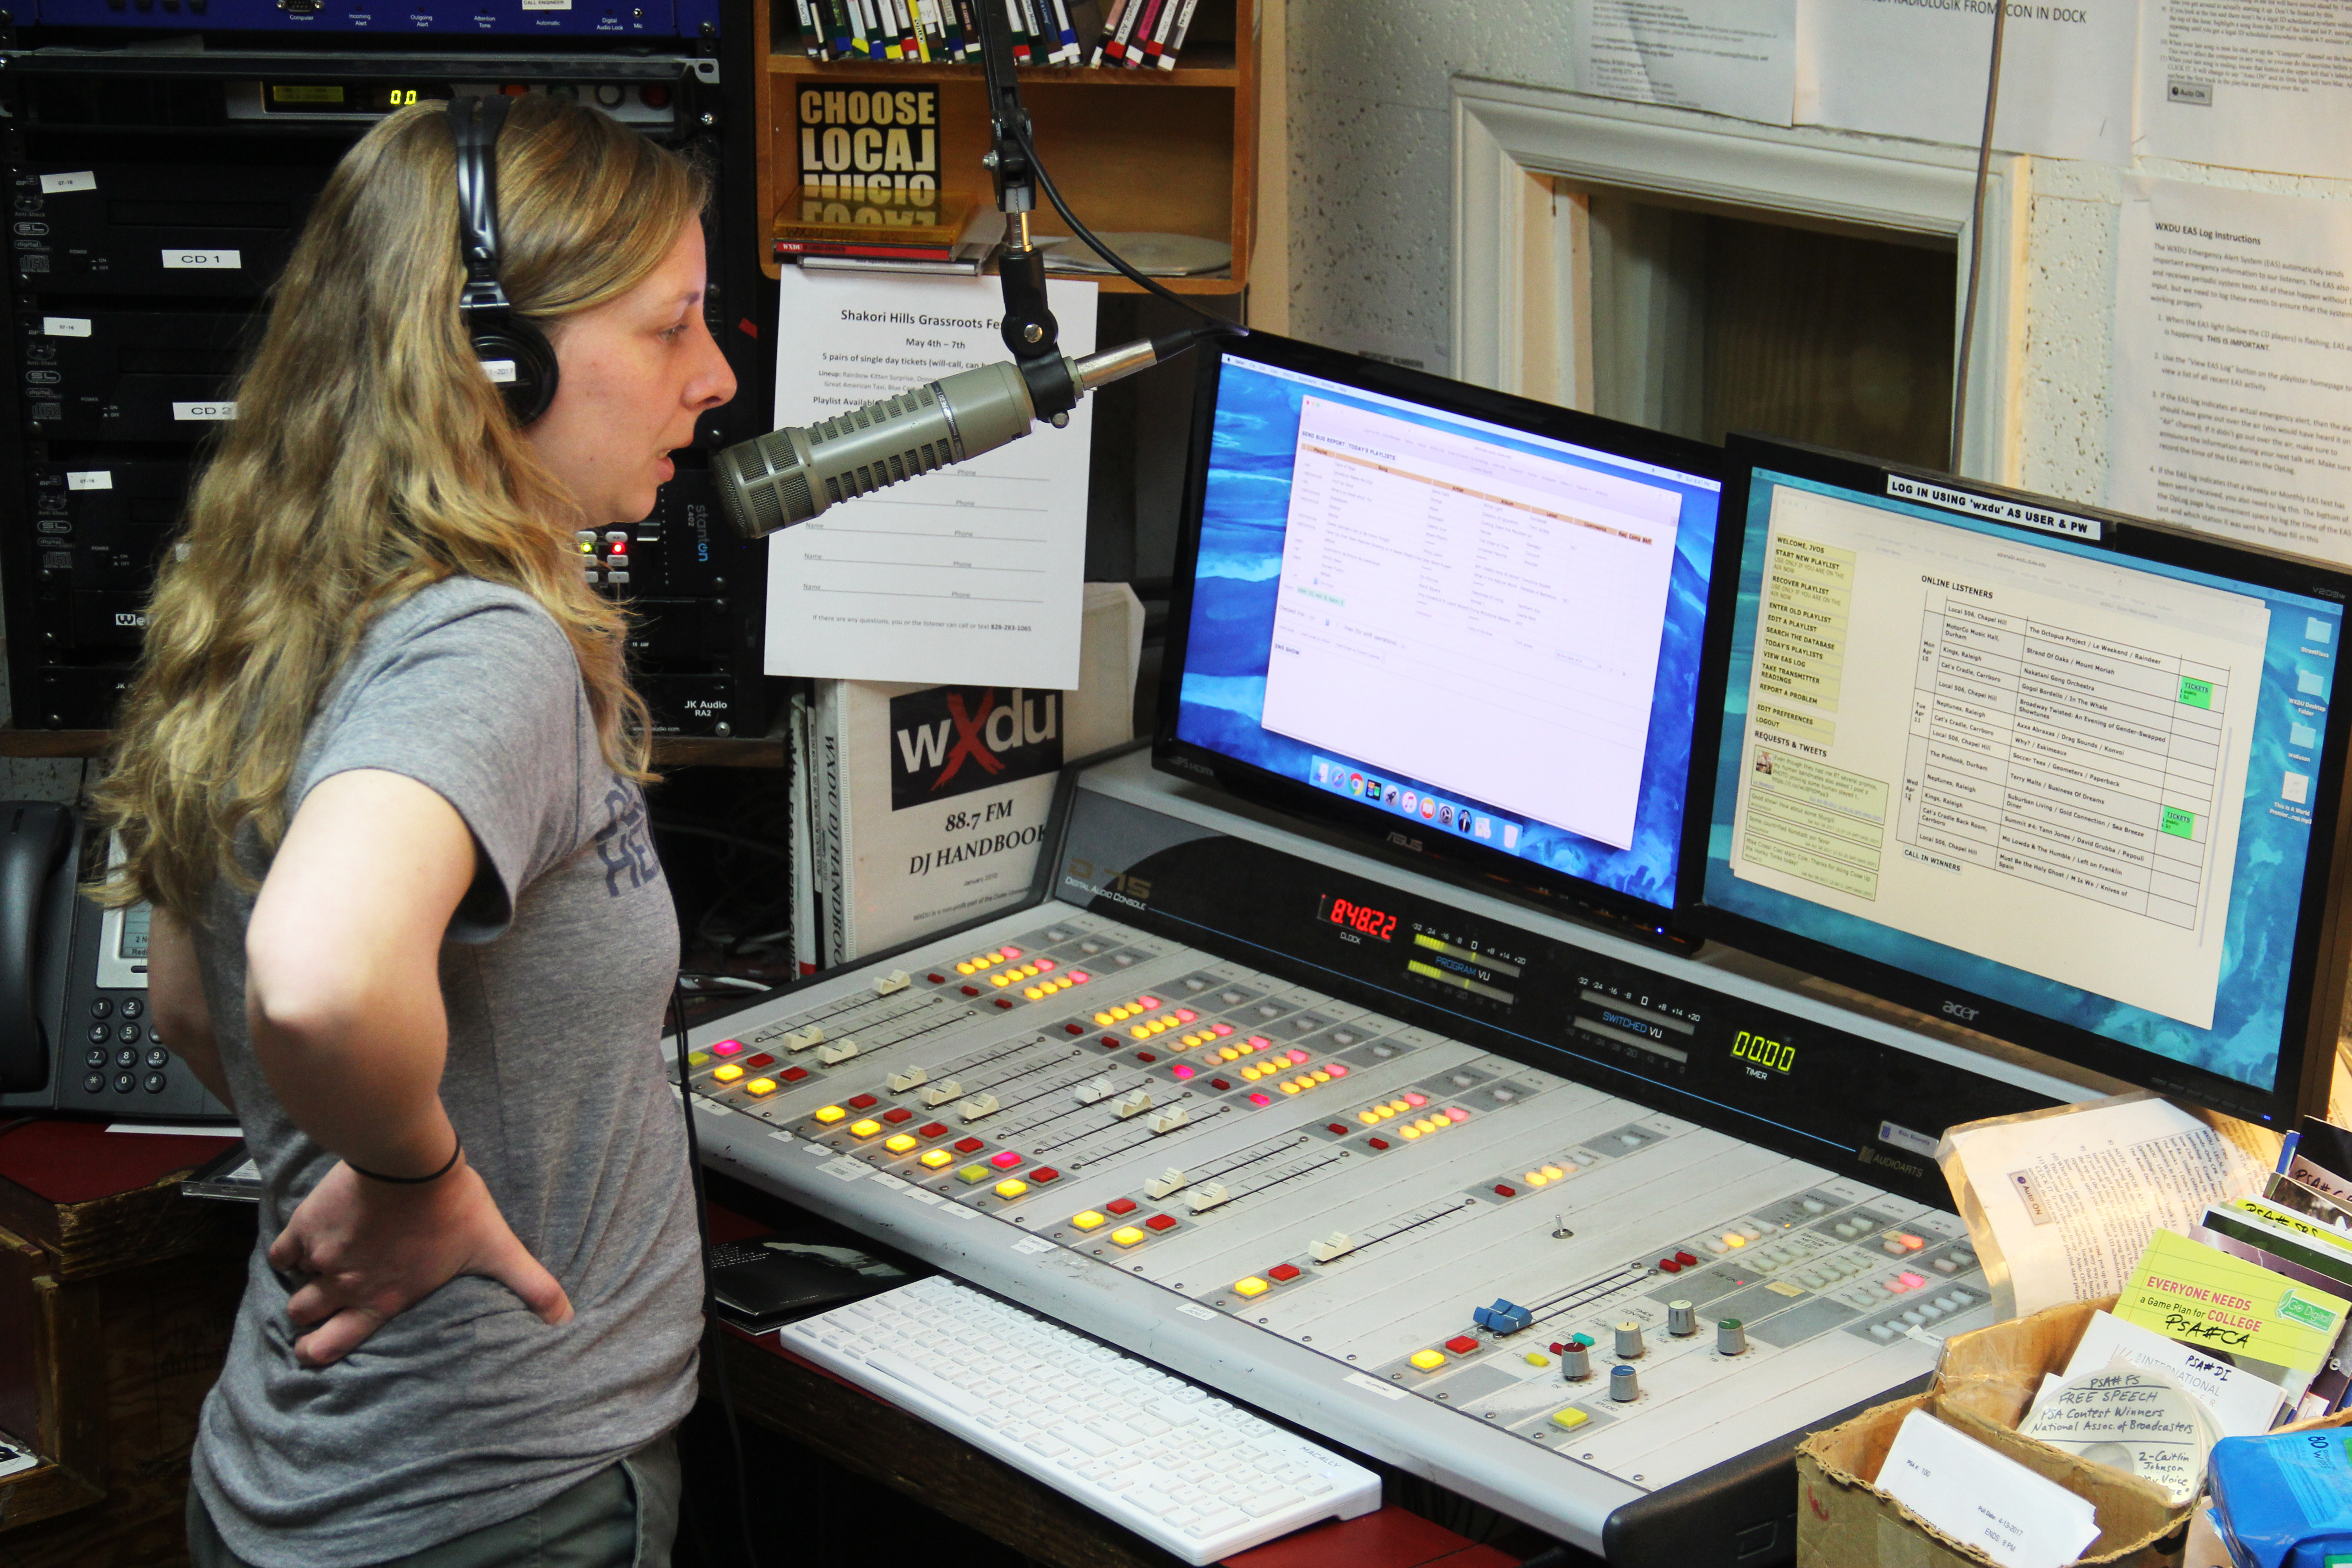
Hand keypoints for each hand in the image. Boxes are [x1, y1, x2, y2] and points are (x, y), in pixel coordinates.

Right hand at [267, 1156, 573, 1367]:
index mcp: (384, 1299)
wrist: (413, 1161)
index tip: (314, 1350)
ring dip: (304, 1281)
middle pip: (304, 1318)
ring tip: (319, 1270)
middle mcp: (348, 1285)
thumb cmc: (455, 1207)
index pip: (336, 1344)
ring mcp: (324, 1256)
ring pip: (294, 1286)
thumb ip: (531, 1286)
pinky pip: (283, 1250)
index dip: (320, 1352)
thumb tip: (566, 1317)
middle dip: (307, 1319)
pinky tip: (307, 1239)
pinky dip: (291, 1248)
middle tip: (311, 1312)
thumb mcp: (497, 1250)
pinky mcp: (307, 1225)